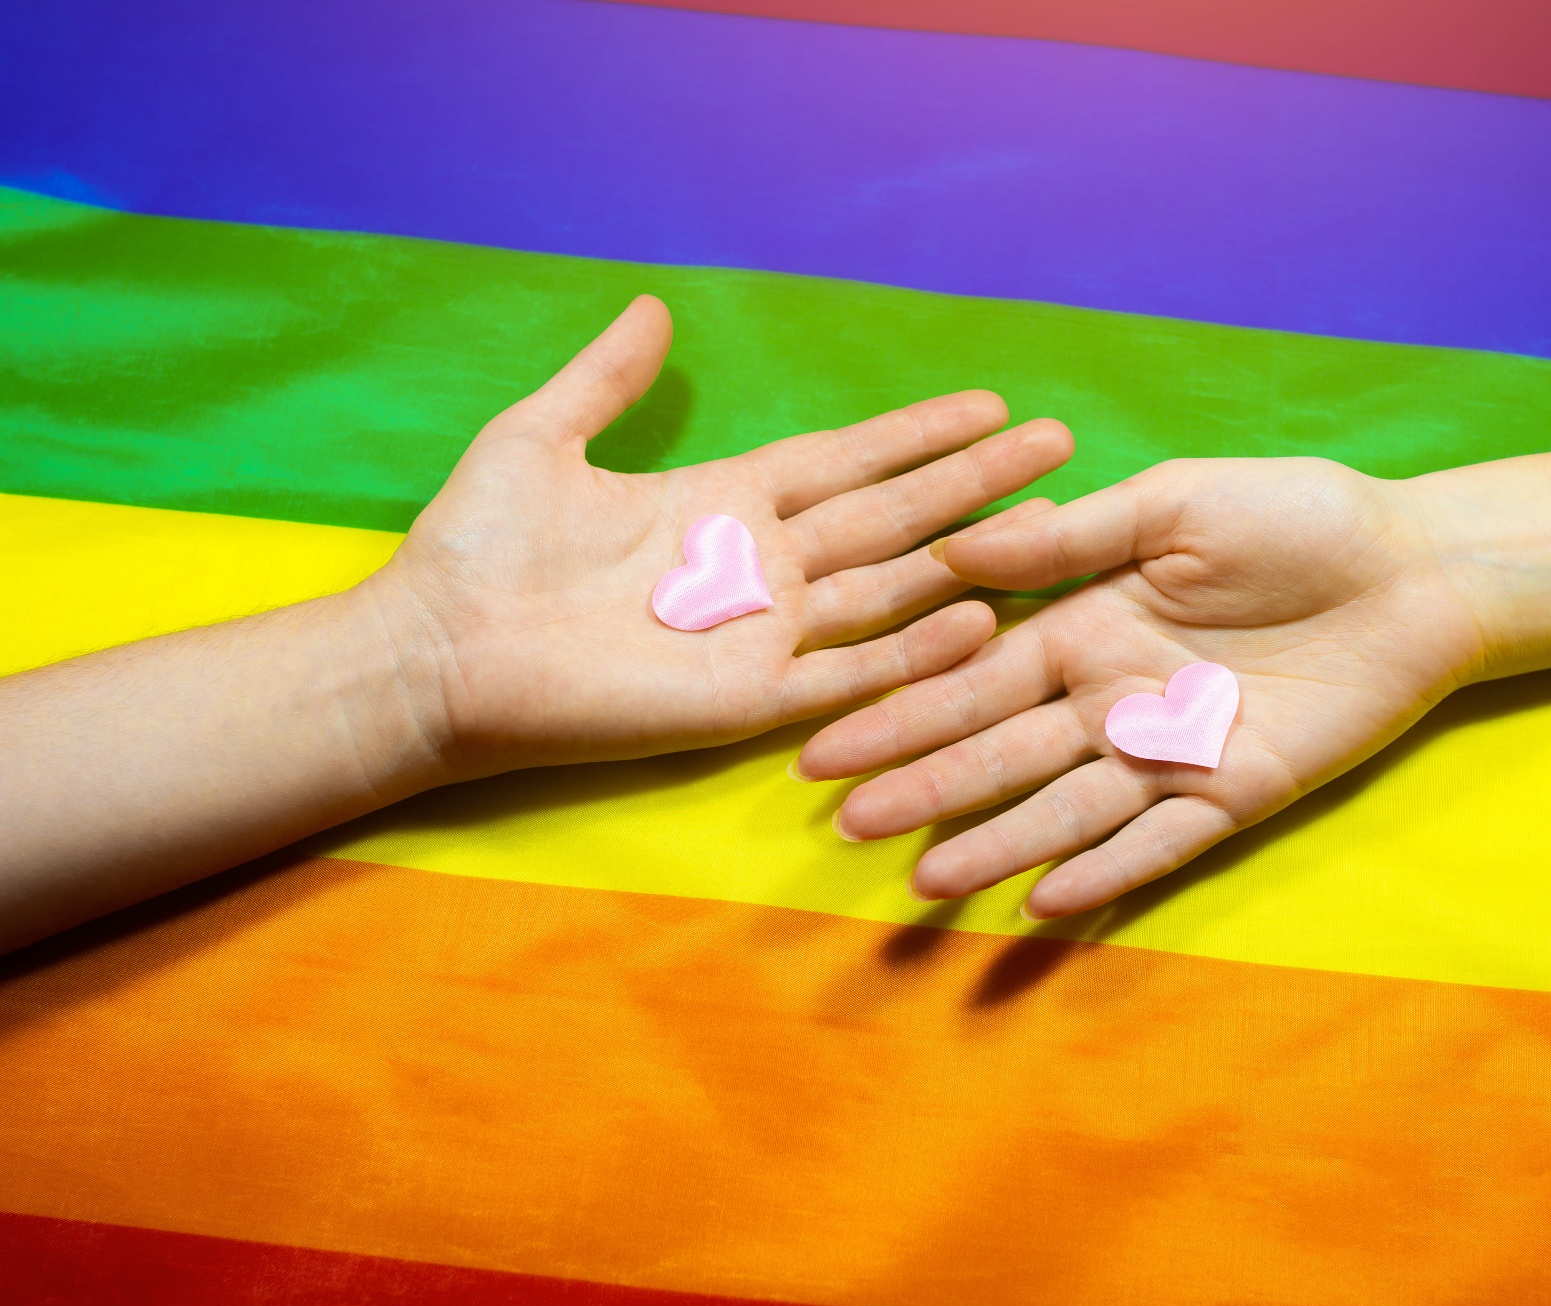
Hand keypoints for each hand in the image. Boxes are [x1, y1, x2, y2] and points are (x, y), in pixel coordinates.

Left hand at [374, 296, 1073, 776]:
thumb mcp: (541, 438)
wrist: (441, 652)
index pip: (846, 461)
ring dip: (967, 555)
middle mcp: (762, 565)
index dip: (915, 435)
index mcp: (724, 502)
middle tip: (1055, 443)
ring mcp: (763, 633)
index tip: (986, 405)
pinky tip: (979, 616)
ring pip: (890, 586)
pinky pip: (848, 671)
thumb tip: (658, 307)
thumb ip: (608, 379)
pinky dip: (914, 649)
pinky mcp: (748, 699)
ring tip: (1047, 518)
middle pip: (891, 514)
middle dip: (972, 480)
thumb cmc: (481, 549)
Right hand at [796, 457, 1485, 917]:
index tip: (827, 743)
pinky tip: (1047, 901)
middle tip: (846, 826)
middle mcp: (1114, 700)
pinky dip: (1108, 873)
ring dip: (999, 846)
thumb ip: (1075, 539)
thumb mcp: (1175, 504)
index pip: (977, 678)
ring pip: (1067, 810)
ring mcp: (1172, 754)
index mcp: (1089, 627)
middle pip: (1003, 754)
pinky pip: (1161, 843)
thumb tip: (959, 553)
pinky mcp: (1235, 793)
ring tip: (928, 883)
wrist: (1416, 566)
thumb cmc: (1298, 519)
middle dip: (925, 788)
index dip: (904, 712)